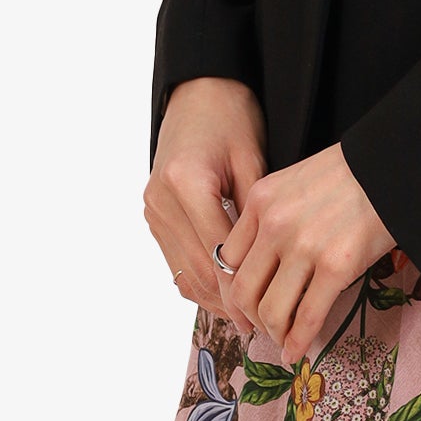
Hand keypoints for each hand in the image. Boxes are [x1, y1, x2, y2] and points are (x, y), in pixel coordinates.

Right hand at [144, 77, 266, 314]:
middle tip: (262, 327)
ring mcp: (152, 210)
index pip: (218, 253)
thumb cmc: (232, 117)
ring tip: (246, 320)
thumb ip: (255, 214)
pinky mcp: (152, 215)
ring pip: (183, 273)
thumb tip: (268, 268)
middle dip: (229, 304)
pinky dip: (199, 281)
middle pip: (198, 270)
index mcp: (186, 182)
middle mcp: (161, 200)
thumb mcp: (253, 159)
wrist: (198, 92)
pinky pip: (176, 261)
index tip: (267, 315)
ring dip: (213, 300)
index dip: (242, 289)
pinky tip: (225, 295)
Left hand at [215, 143, 396, 364]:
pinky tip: (297, 351)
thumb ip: (273, 215)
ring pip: (271, 311)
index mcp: (261, 199)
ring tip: (283, 339)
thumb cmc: (348, 174)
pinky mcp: (336, 266)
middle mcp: (275, 223)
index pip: (229, 259)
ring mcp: (304, 246)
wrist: (392, 167)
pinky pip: (307, 317)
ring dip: (274, 334)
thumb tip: (263, 264)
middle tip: (260, 328)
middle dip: (250, 318)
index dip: (233, 288)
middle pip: (243, 290)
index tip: (243, 303)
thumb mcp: (294, 181)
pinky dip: (298, 342)